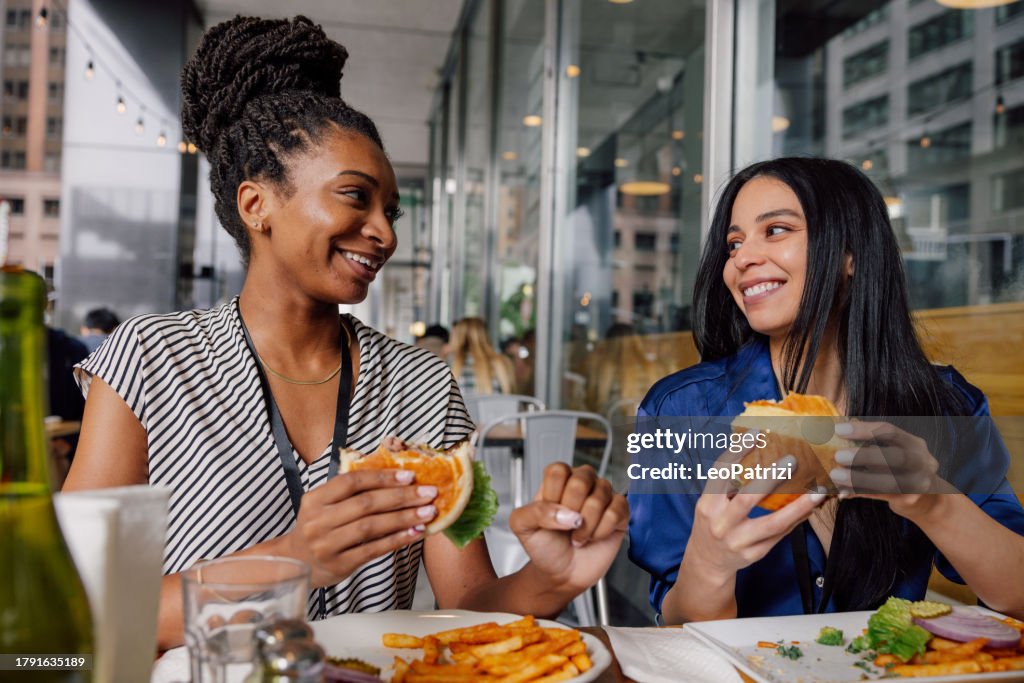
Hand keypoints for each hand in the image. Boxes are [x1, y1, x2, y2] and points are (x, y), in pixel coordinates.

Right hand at [287, 468, 438, 586]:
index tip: (410, 476)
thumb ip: (351, 493)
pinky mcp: (338, 564)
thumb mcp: (324, 505)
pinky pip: (373, 549)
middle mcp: (318, 521)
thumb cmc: (319, 527)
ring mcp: (326, 544)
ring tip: (428, 513)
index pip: (351, 481)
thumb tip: (398, 479)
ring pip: (371, 526)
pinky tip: (415, 533)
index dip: (382, 477)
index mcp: (315, 499)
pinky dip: (397, 539)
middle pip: (365, 504)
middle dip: (401, 497)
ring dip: (403, 518)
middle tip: (429, 493)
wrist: (295, 562)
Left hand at [509, 463, 628, 592]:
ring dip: (586, 526)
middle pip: (581, 480)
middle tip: (566, 526)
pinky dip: (602, 530)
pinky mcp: (620, 511)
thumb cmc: (545, 546)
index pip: (558, 470)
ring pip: (599, 498)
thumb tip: (566, 513)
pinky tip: (593, 536)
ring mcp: (602, 495)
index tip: (550, 515)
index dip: (553, 496)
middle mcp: (582, 483)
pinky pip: (616, 512)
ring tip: (578, 535)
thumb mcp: (524, 527)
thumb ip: (535, 512)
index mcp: (558, 480)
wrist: (561, 573)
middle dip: (571, 511)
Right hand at [683, 446, 825, 582]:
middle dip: (770, 478)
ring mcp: (738, 541)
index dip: (737, 451)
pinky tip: (809, 509)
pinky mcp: (754, 554)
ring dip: (797, 507)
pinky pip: (780, 535)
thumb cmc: (712, 523)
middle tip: (792, 460)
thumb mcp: (710, 503)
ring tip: (817, 492)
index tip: (756, 433)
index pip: (721, 473)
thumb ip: (728, 484)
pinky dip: (796, 520)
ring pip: (772, 523)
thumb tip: (757, 452)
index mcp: (707, 505)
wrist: (707, 561)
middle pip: (747, 499)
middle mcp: (721, 523)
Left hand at [828, 421, 954, 519]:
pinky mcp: (910, 500)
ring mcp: (918, 483)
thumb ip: (871, 443)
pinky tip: (843, 491)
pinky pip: (881, 495)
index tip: (838, 429)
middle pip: (895, 457)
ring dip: (858, 478)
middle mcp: (921, 461)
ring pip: (888, 481)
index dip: (864, 429)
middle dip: (864, 455)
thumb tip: (835, 433)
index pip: (890, 431)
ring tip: (835, 475)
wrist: (929, 499)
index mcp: (914, 443)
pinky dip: (860, 491)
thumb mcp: (894, 451)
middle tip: (838, 456)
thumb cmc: (901, 469)